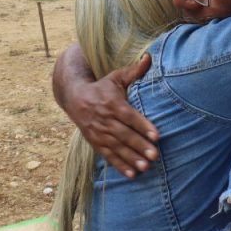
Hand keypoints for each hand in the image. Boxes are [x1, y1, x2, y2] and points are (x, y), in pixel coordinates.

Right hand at [65, 53, 159, 177]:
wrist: (74, 96)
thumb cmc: (101, 86)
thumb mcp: (116, 77)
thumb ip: (134, 70)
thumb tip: (149, 56)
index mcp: (112, 102)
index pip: (130, 116)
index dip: (143, 126)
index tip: (156, 136)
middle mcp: (104, 119)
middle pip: (124, 134)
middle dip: (139, 145)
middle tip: (155, 155)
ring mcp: (98, 132)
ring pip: (116, 147)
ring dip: (131, 158)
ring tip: (146, 167)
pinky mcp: (94, 142)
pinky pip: (108, 156)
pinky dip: (119, 165)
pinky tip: (132, 174)